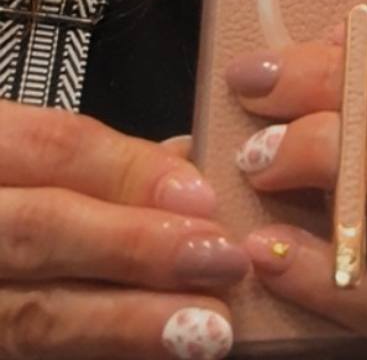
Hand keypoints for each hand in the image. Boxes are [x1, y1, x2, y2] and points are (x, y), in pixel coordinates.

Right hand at [0, 100, 244, 357]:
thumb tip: (186, 166)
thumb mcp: (12, 150)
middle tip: (222, 263)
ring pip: (25, 317)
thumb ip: (88, 163)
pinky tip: (144, 359)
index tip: (205, 200)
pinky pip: (18, 353)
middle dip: (135, 249)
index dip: (132, 173)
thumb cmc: (1, 192)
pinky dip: (86, 357)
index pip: (54, 149)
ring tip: (198, 332)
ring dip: (117, 324)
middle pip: (39, 233)